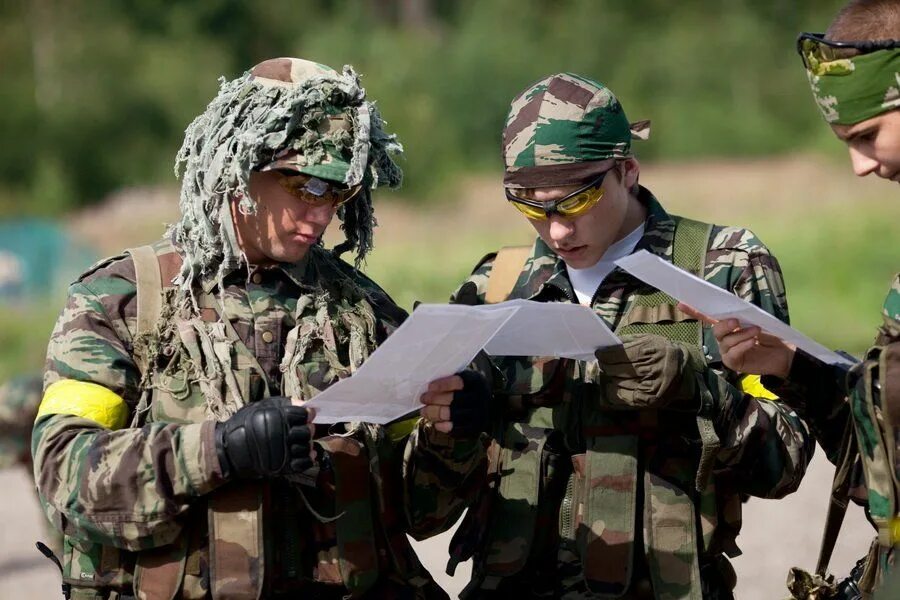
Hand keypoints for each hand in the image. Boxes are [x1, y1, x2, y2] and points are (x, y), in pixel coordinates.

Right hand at [215, 396, 315, 479]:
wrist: (228, 449)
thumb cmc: (244, 425)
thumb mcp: (261, 407)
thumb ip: (284, 404)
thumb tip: (305, 405)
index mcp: (274, 417)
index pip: (302, 415)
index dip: (307, 414)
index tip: (307, 414)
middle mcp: (278, 434)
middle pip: (306, 431)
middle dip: (308, 429)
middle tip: (305, 428)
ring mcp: (280, 452)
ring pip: (306, 447)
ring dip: (308, 443)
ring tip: (303, 441)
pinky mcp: (281, 467)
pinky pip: (303, 464)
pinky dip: (309, 458)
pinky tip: (308, 454)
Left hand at [419, 370, 490, 436]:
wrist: (487, 408)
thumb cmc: (468, 390)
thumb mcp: (464, 379)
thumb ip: (450, 380)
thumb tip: (428, 387)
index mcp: (476, 381)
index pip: (457, 382)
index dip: (441, 385)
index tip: (429, 387)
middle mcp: (479, 398)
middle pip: (452, 399)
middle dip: (433, 399)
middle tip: (423, 398)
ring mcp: (478, 414)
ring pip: (450, 414)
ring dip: (433, 413)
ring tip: (424, 411)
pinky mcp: (473, 428)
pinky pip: (453, 428)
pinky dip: (441, 425)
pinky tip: (435, 422)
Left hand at [595, 333, 703, 408]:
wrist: (684, 369)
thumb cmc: (661, 351)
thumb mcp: (647, 339)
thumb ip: (626, 341)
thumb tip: (605, 346)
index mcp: (650, 350)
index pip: (619, 354)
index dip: (605, 355)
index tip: (599, 354)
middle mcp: (651, 369)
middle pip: (617, 369)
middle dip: (606, 366)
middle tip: (603, 364)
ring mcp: (651, 386)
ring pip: (619, 383)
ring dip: (611, 378)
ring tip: (611, 373)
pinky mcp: (651, 400)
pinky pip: (625, 397)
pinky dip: (615, 392)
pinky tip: (613, 386)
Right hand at [677, 303, 795, 377]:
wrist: (784, 353)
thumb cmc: (770, 335)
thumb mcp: (756, 321)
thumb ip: (742, 316)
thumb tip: (731, 312)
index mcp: (727, 326)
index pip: (707, 318)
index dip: (694, 311)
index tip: (681, 304)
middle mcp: (723, 338)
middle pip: (715, 330)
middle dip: (724, 325)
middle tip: (737, 321)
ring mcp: (727, 351)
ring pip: (726, 341)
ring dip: (741, 335)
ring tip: (756, 331)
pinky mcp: (733, 363)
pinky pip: (732, 353)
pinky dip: (742, 345)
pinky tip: (752, 342)